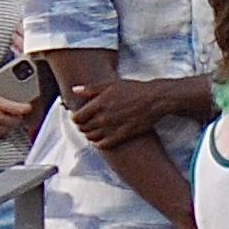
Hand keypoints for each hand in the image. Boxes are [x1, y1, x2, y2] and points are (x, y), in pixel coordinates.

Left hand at [65, 75, 182, 146]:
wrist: (154, 100)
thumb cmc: (133, 89)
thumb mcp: (111, 84)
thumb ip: (91, 88)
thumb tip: (74, 90)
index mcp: (99, 104)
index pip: (77, 118)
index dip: (75, 117)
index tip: (78, 115)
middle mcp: (104, 118)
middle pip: (83, 128)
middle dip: (81, 125)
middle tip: (85, 122)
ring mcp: (112, 128)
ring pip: (91, 137)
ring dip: (89, 134)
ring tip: (93, 129)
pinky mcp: (121, 136)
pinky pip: (103, 145)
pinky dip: (98, 142)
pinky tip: (101, 137)